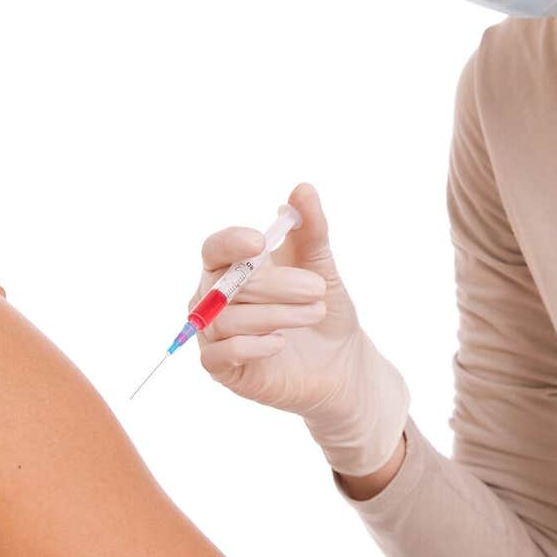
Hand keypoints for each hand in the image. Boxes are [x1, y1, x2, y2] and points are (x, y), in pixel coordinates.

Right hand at [191, 183, 409, 476]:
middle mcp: (215, 300)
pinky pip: (221, 355)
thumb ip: (311, 228)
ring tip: (315, 312)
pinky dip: (251, 346)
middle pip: (226, 285)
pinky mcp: (224, 369)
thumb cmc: (324, 307)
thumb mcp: (322, 264)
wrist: (342, 361)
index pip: (214, 250)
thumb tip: (303, 188)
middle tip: (318, 287)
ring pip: (226, 319)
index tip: (260, 241)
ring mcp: (216, 335)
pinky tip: (280, 342)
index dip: (230, 243)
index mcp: (232, 268)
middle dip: (276, 284)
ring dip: (274, 314)